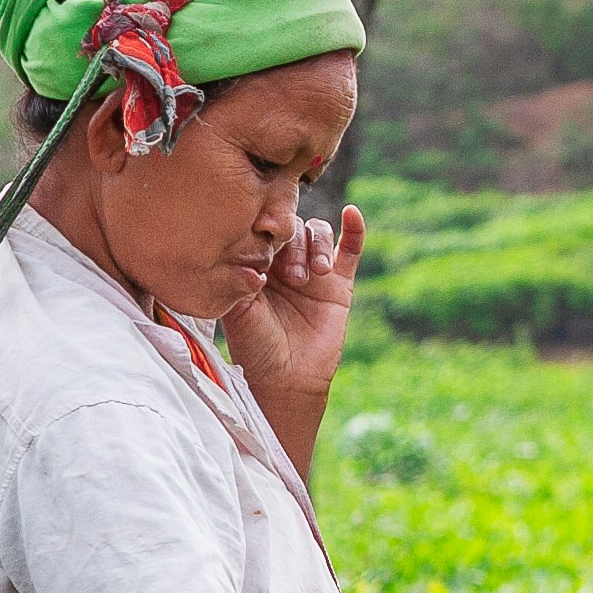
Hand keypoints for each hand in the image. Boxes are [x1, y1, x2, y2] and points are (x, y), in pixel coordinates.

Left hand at [224, 205, 361, 409]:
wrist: (285, 379)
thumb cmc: (255, 347)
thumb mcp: (237, 308)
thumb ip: (240, 275)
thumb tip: (253, 249)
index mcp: (256, 262)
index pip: (264, 229)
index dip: (268, 234)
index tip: (266, 255)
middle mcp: (283, 262)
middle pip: (293, 227)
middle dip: (293, 245)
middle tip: (290, 277)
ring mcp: (314, 271)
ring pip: (318, 233)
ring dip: (316, 247)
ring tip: (313, 277)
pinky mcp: (340, 283)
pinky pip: (350, 248)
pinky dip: (354, 228)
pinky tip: (352, 213)